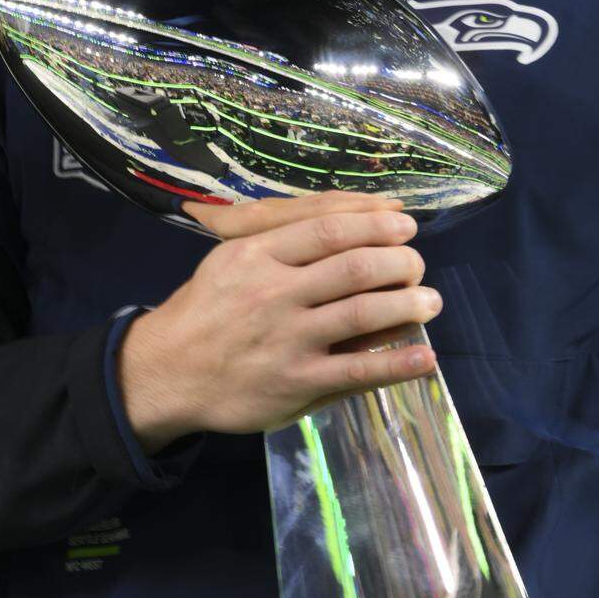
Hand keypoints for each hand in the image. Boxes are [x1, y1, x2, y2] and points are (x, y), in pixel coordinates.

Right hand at [116, 191, 440, 449]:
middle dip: (400, 260)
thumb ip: (284, 234)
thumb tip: (351, 213)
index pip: (329, 229)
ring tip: (430, 300)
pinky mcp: (297, 384)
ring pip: (362, 314)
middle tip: (418, 262)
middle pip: (355, 267)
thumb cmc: (208, 305)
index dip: (376, 223)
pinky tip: (425, 357)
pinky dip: (397, 363)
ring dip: (408, 304)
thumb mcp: (233, 253)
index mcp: (259, 254)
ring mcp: (288, 341)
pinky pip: (357, 372)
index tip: (405, 224)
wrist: (168, 371)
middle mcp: (275, 293)